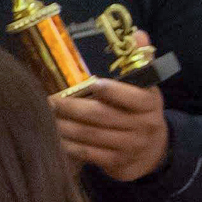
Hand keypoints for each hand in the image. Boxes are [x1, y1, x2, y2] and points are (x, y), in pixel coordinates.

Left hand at [51, 78, 167, 181]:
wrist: (153, 150)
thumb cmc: (138, 112)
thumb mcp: (143, 92)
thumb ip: (134, 70)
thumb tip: (130, 39)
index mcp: (149, 103)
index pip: (132, 97)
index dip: (112, 90)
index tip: (91, 82)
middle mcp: (144, 125)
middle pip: (101, 115)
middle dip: (72, 107)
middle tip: (51, 101)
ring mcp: (131, 146)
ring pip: (90, 134)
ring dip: (65, 126)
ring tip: (48, 117)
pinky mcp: (117, 162)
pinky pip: (88, 153)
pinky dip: (69, 144)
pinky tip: (57, 137)